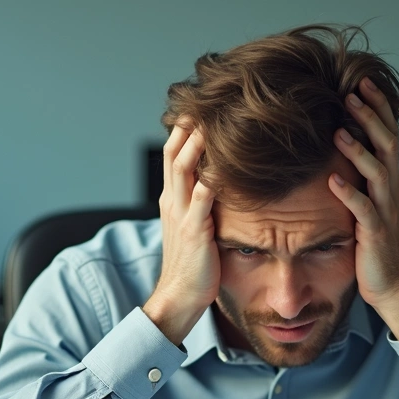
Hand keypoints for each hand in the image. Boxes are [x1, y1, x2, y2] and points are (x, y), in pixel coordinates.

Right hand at [143, 121, 218, 344]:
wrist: (179, 297)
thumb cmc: (193, 264)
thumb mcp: (193, 226)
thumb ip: (200, 204)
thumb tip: (219, 183)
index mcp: (172, 198)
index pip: (174, 153)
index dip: (185, 128)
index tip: (203, 108)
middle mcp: (173, 201)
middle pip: (176, 152)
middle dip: (189, 126)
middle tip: (208, 101)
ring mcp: (182, 214)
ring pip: (184, 168)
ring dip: (198, 143)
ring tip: (213, 120)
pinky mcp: (195, 230)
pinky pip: (203, 197)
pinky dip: (213, 177)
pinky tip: (226, 163)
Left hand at [329, 78, 398, 339]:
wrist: (394, 286)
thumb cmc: (377, 245)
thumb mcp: (373, 204)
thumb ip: (366, 178)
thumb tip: (347, 149)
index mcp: (392, 180)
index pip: (388, 135)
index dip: (378, 108)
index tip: (361, 82)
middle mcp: (393, 190)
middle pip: (387, 144)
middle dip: (371, 117)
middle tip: (352, 92)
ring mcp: (386, 210)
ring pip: (377, 172)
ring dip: (358, 150)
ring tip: (339, 130)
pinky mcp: (375, 233)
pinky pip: (363, 209)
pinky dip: (349, 192)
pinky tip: (333, 179)